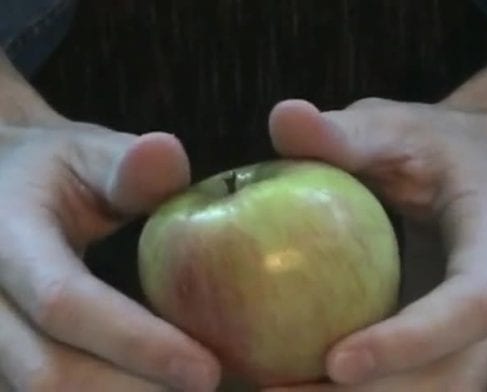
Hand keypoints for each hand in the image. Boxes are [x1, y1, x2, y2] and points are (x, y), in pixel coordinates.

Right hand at [0, 121, 219, 390]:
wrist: (0, 186)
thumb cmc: (52, 170)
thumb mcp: (84, 152)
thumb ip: (124, 164)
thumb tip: (167, 153)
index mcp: (7, 239)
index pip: (64, 303)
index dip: (135, 342)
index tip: (205, 369)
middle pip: (47, 373)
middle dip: (132, 391)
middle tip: (207, 388)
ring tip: (182, 390)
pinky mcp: (1, 353)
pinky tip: (149, 386)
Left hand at [265, 98, 486, 390]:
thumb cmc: (439, 143)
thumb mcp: (392, 125)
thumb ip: (342, 131)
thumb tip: (282, 115)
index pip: (476, 302)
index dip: (412, 340)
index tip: (336, 362)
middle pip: (458, 373)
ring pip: (445, 390)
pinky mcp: (466, 337)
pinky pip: (428, 381)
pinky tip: (312, 384)